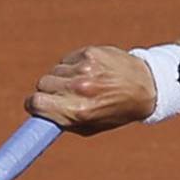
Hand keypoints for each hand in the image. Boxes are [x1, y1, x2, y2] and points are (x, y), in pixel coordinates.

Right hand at [24, 46, 155, 135]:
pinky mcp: (89, 53)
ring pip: (54, 71)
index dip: (33, 105)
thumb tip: (38, 115)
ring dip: (62, 78)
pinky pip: (67, 60)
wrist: (146, 87)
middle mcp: (81, 89)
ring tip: (82, 84)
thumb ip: (63, 122)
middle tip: (63, 95)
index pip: (37, 104)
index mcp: (79, 111)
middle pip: (42, 84)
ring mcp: (85, 69)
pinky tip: (89, 72)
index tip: (36, 106)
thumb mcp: (91, 126)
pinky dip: (72, 66)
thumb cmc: (116, 111)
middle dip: (48, 91)